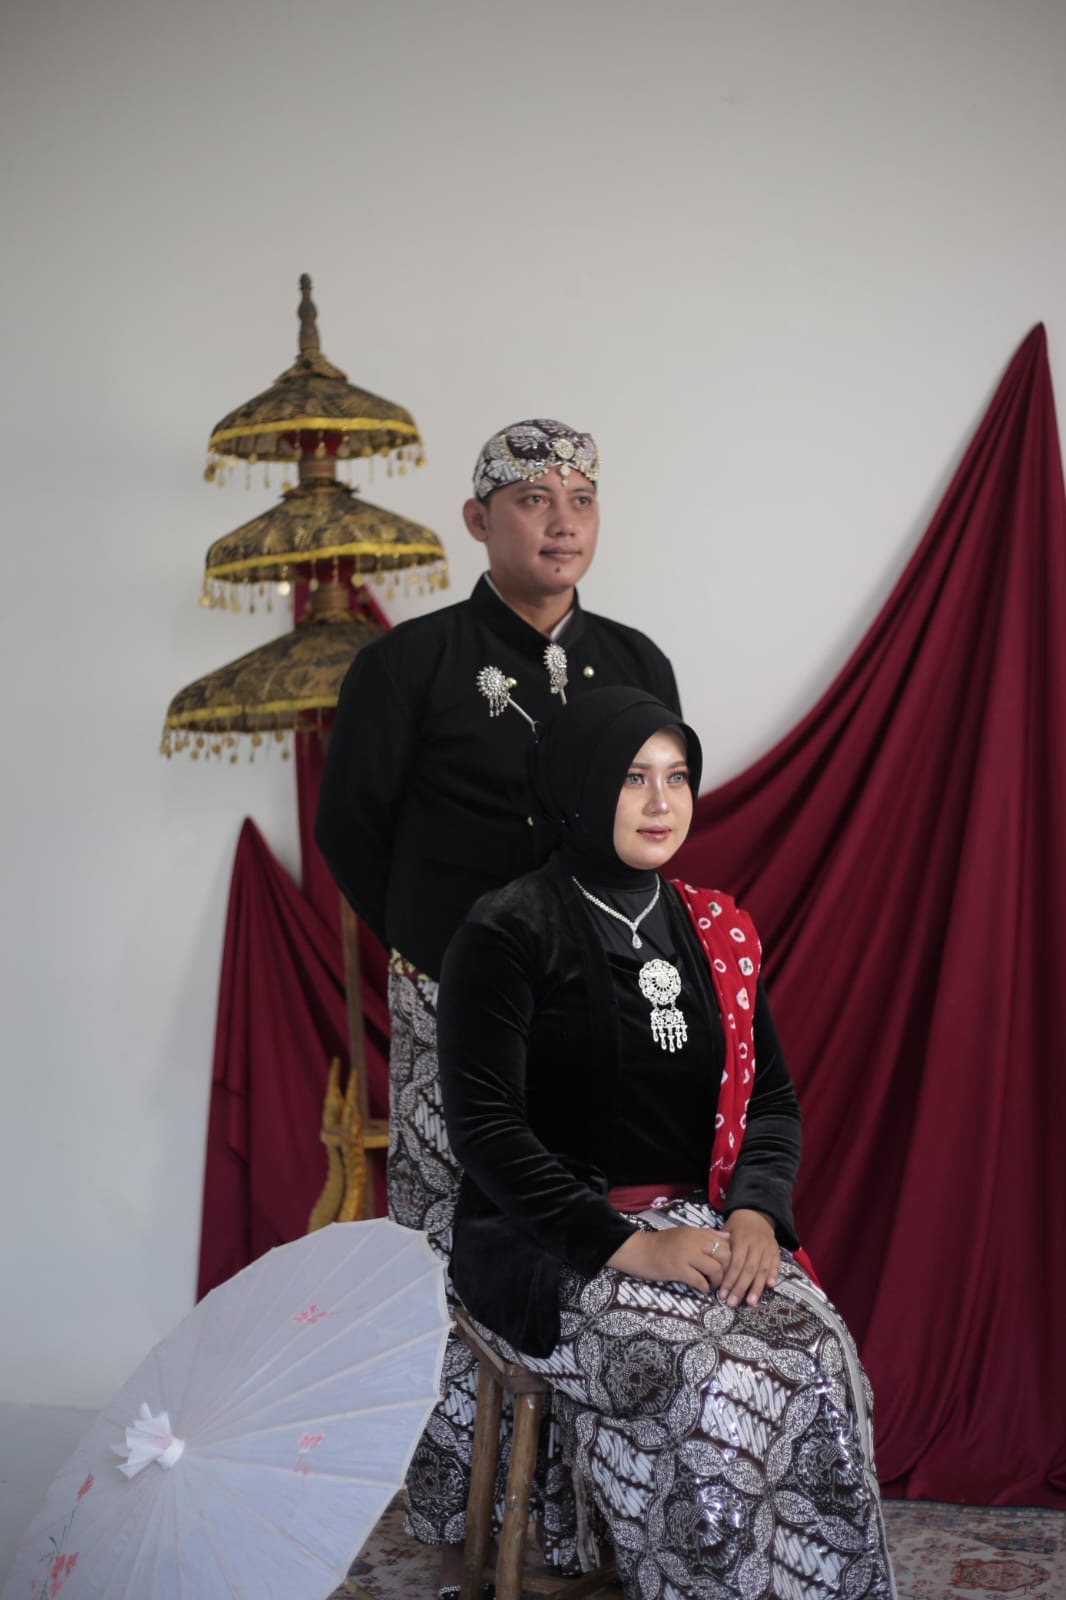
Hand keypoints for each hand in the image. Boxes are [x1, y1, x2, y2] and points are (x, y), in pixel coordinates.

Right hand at [608, 1225, 731, 1293]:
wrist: (638, 1250)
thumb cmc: (661, 1244)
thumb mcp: (685, 1234)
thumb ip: (707, 1235)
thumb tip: (727, 1238)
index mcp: (698, 1232)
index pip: (725, 1244)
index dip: (731, 1259)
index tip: (727, 1268)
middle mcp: (695, 1241)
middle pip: (725, 1256)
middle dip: (727, 1271)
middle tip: (722, 1280)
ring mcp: (686, 1255)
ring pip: (715, 1269)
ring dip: (717, 1281)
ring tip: (712, 1285)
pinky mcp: (678, 1269)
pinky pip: (700, 1281)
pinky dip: (704, 1288)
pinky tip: (702, 1289)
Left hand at [718, 1209, 779, 1306]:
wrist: (756, 1213)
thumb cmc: (737, 1225)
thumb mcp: (726, 1229)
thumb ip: (720, 1245)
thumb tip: (710, 1264)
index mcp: (742, 1239)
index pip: (736, 1263)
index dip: (730, 1279)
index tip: (722, 1295)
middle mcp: (756, 1244)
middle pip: (749, 1269)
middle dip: (741, 1288)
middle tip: (733, 1303)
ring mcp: (768, 1248)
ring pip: (763, 1270)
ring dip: (757, 1287)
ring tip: (750, 1303)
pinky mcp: (776, 1251)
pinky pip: (776, 1264)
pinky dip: (774, 1275)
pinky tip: (770, 1286)